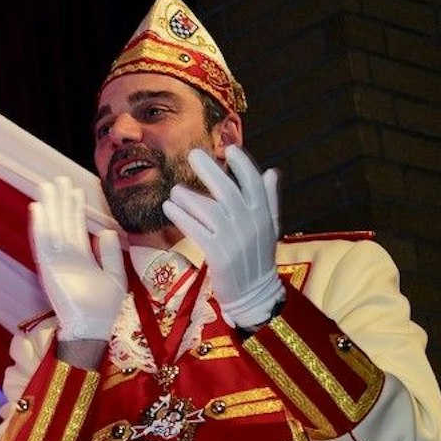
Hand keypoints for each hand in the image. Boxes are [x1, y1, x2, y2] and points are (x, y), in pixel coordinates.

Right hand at [30, 176, 125, 342]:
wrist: (93, 328)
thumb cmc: (104, 308)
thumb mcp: (115, 275)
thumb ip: (111, 253)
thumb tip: (107, 231)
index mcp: (81, 258)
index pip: (75, 227)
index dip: (74, 208)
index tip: (74, 189)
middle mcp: (66, 257)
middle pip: (61, 223)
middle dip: (59, 201)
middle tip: (57, 178)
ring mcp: (56, 262)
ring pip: (51, 228)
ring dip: (48, 207)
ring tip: (46, 185)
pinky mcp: (49, 268)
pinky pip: (42, 243)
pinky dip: (39, 226)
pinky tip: (37, 208)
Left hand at [164, 146, 282, 328]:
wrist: (254, 293)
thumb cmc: (257, 257)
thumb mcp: (269, 227)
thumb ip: (269, 199)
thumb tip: (271, 172)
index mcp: (264, 215)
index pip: (254, 183)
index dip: (242, 165)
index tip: (229, 148)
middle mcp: (251, 224)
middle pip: (228, 191)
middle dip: (211, 170)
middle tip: (193, 154)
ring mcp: (234, 240)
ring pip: (210, 209)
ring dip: (189, 197)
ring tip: (174, 191)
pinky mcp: (219, 255)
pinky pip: (197, 230)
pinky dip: (182, 216)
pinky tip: (169, 208)